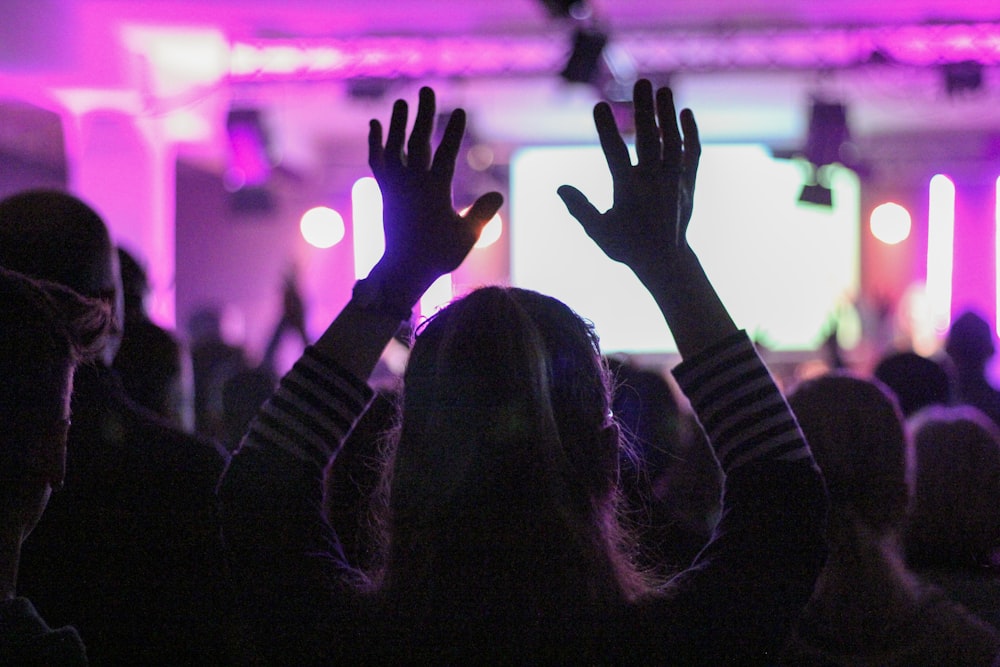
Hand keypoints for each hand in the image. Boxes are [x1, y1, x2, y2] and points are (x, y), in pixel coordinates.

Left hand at [367, 86, 502, 295]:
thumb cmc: (438, 255)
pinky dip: (376, 143)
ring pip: (393, 149)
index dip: (452, 132)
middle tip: (426, 90)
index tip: (459, 110)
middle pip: (417, 142)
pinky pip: (378, 163)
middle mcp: (411, 184)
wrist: (402, 271)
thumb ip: (482, 213)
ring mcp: (395, 187)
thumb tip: (498, 194)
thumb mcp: (467, 236)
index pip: (445, 154)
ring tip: (400, 102)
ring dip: (396, 124)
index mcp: (433, 192)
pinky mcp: (384, 192)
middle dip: (423, 115)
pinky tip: (376, 125)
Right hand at [557, 79, 699, 281]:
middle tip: (642, 82)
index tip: (599, 105)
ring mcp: (675, 182)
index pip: (615, 155)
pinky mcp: (689, 184)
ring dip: (668, 115)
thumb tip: (560, 188)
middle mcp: (655, 184)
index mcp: (629, 193)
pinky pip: (692, 154)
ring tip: (662, 89)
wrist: (666, 262)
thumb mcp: (598, 232)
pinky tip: (684, 113)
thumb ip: (580, 209)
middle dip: (645, 110)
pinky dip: (691, 133)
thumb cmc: (626, 246)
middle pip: (650, 140)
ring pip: (674, 142)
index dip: (607, 130)